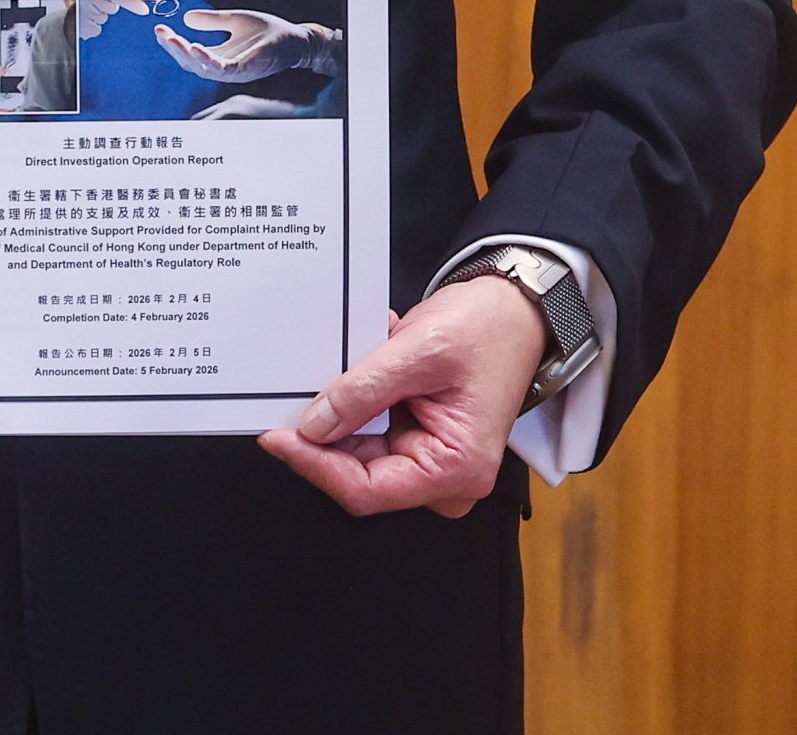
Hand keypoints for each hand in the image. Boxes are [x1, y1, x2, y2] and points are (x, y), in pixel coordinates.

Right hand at [148, 6, 339, 81]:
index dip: (173, 43)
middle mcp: (223, 68)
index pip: (189, 54)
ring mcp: (235, 71)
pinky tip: (195, 47)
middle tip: (159, 33)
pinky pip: (223, 68)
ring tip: (171, 40)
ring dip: (185, 54)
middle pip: (191, 64)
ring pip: (203, 68)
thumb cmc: (268, 31)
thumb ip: (212, 20)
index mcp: (218, 57)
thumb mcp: (235, 20)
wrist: (296, 39)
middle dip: (173, 49)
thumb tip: (186, 18)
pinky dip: (208, 59)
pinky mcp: (247, 69)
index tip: (158, 29)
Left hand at [258, 279, 546, 517]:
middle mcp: (447, 479)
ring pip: (361, 455)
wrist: (519, 307)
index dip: (315, 465)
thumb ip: (362, 392)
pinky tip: (362, 369)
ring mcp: (434, 463)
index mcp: (455, 467)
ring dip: (341, 417)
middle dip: (323, 438)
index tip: (277, 436)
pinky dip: (358, 407)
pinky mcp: (424, 444)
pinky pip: (374, 437)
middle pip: (360, 475)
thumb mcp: (420, 350)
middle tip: (288, 400)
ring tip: (341, 368)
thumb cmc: (489, 327)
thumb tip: (312, 426)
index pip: (365, 489)